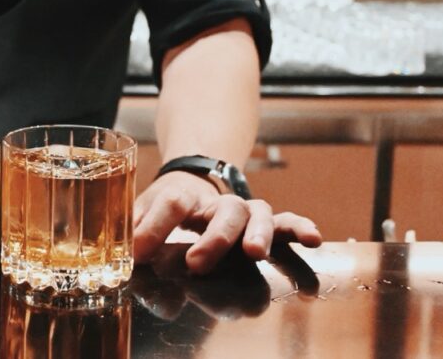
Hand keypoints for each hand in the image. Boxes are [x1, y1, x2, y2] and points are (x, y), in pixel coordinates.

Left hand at [133, 171, 321, 274]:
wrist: (193, 180)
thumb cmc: (167, 205)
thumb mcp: (143, 210)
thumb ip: (135, 229)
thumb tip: (128, 254)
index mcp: (182, 196)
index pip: (172, 203)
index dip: (155, 226)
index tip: (139, 251)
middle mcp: (216, 203)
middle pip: (222, 211)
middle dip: (214, 238)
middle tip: (196, 262)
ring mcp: (243, 211)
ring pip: (257, 213)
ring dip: (258, 232)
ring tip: (255, 252)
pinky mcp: (265, 222)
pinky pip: (286, 222)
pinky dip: (300, 227)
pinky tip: (313, 238)